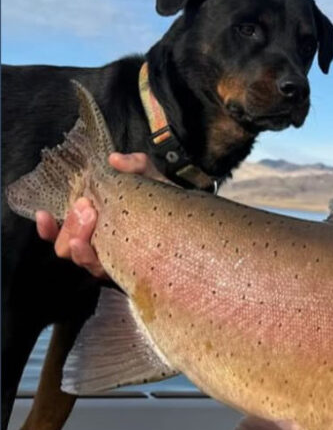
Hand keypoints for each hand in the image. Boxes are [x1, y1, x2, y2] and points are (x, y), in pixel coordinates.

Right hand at [35, 152, 157, 279]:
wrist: (192, 220)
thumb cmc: (164, 199)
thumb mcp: (150, 177)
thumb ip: (134, 164)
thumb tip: (114, 159)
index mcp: (96, 223)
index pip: (61, 232)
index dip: (47, 228)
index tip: (42, 214)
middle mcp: (99, 243)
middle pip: (66, 246)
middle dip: (70, 226)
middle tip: (87, 207)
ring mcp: (113, 257)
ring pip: (82, 259)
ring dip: (80, 239)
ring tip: (92, 218)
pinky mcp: (128, 268)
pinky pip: (103, 270)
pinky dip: (93, 259)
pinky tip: (93, 248)